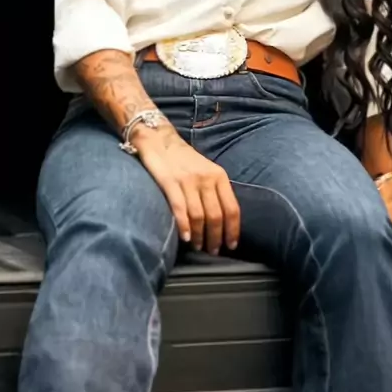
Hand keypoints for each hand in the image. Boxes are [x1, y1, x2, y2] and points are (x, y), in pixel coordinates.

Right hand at [133, 123, 239, 254]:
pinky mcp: (169, 182)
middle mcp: (206, 178)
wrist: (159, 139)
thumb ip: (214, 191)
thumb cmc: (183, 160)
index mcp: (219, 176)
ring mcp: (188, 180)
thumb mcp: (206, 171)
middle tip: (212, 251)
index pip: (232, 208)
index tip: (231, 245)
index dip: (233, 230)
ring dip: (200, 236)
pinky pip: (180, 208)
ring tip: (198, 247)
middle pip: (216, 215)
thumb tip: (222, 220)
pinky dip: (184, 225)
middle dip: (216, 238)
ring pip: (199, 215)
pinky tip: (186, 237)